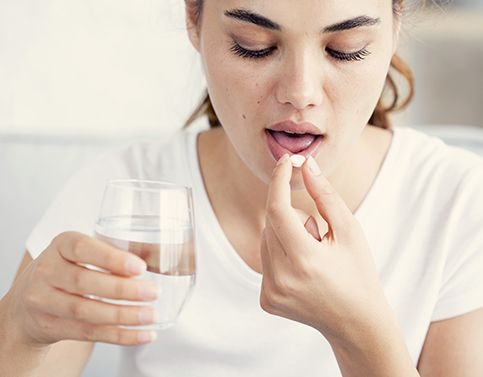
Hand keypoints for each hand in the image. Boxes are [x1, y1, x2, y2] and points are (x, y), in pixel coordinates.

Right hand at [2, 232, 158, 347]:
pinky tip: (143, 334)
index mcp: (61, 245)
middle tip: (154, 292)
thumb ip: (112, 254)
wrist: (27, 301)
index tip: (140, 267)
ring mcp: (43, 301)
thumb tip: (156, 258)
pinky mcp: (49, 327)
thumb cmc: (69, 269)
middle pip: (85, 282)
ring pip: (86, 311)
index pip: (83, 248)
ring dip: (124, 316)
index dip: (112, 259)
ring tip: (151, 315)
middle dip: (123, 289)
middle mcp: (46, 270)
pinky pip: (88, 333)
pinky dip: (119, 336)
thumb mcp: (82, 253)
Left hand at [260, 154, 392, 345]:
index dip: (279, 180)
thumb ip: (326, 196)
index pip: (277, 209)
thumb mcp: (350, 231)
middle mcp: (281, 279)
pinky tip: (304, 271)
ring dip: (286, 236)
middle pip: (271, 223)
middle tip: (318, 236)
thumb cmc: (358, 273)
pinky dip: (280, 254)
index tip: (286, 161)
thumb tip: (306, 165)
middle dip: (292, 217)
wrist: (356, 323)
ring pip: (266, 239)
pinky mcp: (266, 300)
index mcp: (304, 260)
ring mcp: (271, 293)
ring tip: (313, 256)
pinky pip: (265, 260)